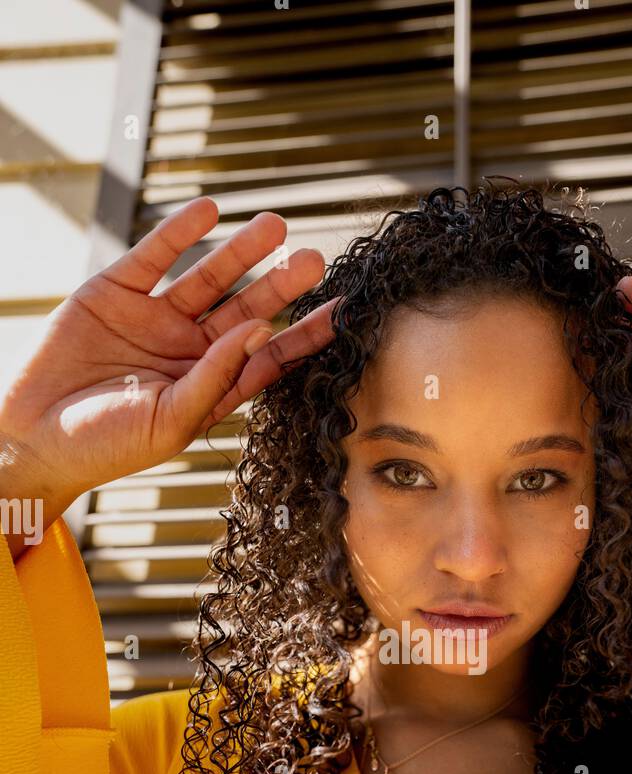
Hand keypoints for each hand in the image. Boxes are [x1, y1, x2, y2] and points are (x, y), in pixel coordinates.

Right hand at [0, 196, 336, 509]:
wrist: (32, 436)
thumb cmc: (105, 446)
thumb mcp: (169, 420)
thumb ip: (216, 377)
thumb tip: (261, 330)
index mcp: (209, 387)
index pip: (268, 358)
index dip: (304, 335)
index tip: (342, 314)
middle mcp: (189, 350)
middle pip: (246, 310)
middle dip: (279, 285)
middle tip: (312, 260)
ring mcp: (154, 319)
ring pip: (208, 278)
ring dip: (241, 252)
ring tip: (275, 226)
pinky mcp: (115, 292)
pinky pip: (155, 256)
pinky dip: (180, 232)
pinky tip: (210, 212)